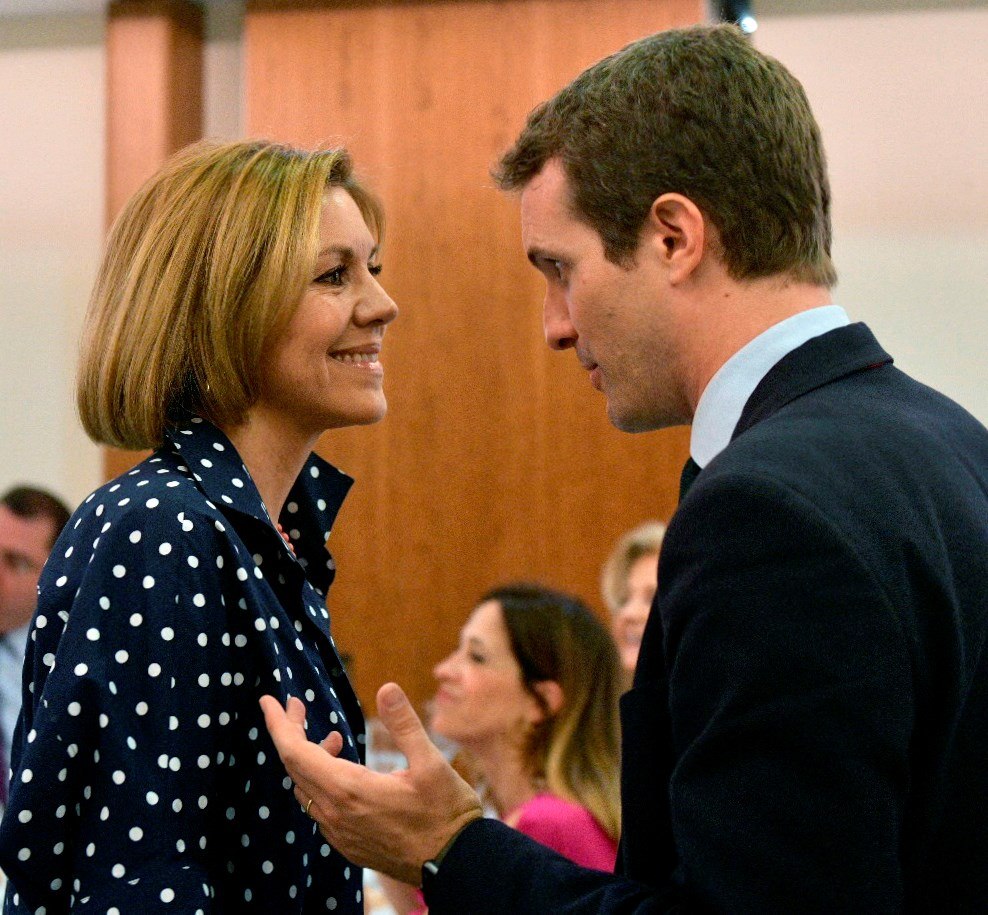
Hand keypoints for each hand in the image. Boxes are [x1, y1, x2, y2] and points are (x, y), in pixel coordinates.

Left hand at [260, 682, 482, 884]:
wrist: (456, 865)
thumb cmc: (446, 813)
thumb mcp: (430, 762)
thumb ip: (404, 724)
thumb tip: (386, 688)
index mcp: (349, 790)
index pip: (295, 753)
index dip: (279, 724)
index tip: (268, 701)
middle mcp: (336, 814)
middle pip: (295, 768)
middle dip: (291, 733)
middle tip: (297, 707)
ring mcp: (339, 833)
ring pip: (306, 789)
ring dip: (309, 758)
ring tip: (333, 737)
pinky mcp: (348, 845)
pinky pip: (319, 808)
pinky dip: (320, 781)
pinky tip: (344, 771)